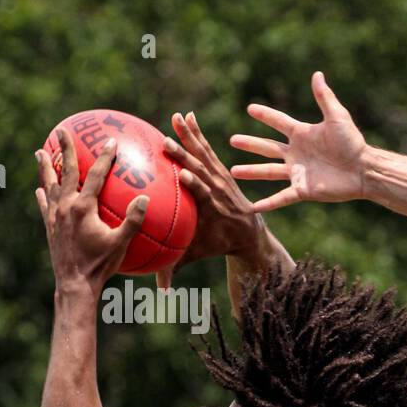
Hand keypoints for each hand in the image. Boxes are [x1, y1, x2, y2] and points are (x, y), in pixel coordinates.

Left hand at [36, 130, 146, 290]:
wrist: (74, 283)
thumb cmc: (101, 264)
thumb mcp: (121, 244)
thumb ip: (133, 221)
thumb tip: (146, 200)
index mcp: (84, 207)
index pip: (95, 176)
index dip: (105, 158)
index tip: (111, 142)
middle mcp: (65, 206)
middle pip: (65, 171)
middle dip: (65, 149)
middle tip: (62, 131)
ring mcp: (54, 215)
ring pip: (48, 184)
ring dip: (44, 167)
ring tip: (40, 152)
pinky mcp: (49, 226)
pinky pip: (44, 205)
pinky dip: (42, 195)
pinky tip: (40, 190)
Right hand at [158, 111, 265, 289]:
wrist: (248, 232)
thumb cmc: (216, 244)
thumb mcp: (197, 255)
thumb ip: (176, 268)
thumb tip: (158, 289)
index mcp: (214, 211)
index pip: (205, 197)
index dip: (197, 186)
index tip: (184, 176)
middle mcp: (219, 192)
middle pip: (202, 172)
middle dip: (187, 157)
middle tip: (169, 143)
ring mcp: (221, 179)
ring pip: (205, 155)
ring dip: (191, 137)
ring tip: (178, 118)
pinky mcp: (220, 169)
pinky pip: (207, 149)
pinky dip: (198, 134)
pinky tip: (187, 116)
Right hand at [230, 71, 367, 211]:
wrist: (363, 170)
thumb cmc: (352, 143)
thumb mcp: (337, 117)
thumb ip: (324, 97)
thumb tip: (317, 74)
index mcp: (302, 134)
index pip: (279, 121)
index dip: (265, 115)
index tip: (250, 109)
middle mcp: (297, 153)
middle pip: (268, 147)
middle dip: (250, 144)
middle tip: (232, 140)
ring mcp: (298, 172)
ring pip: (269, 172)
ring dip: (251, 172)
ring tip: (233, 171)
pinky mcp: (303, 190)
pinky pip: (281, 198)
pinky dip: (268, 203)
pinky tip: (253, 207)